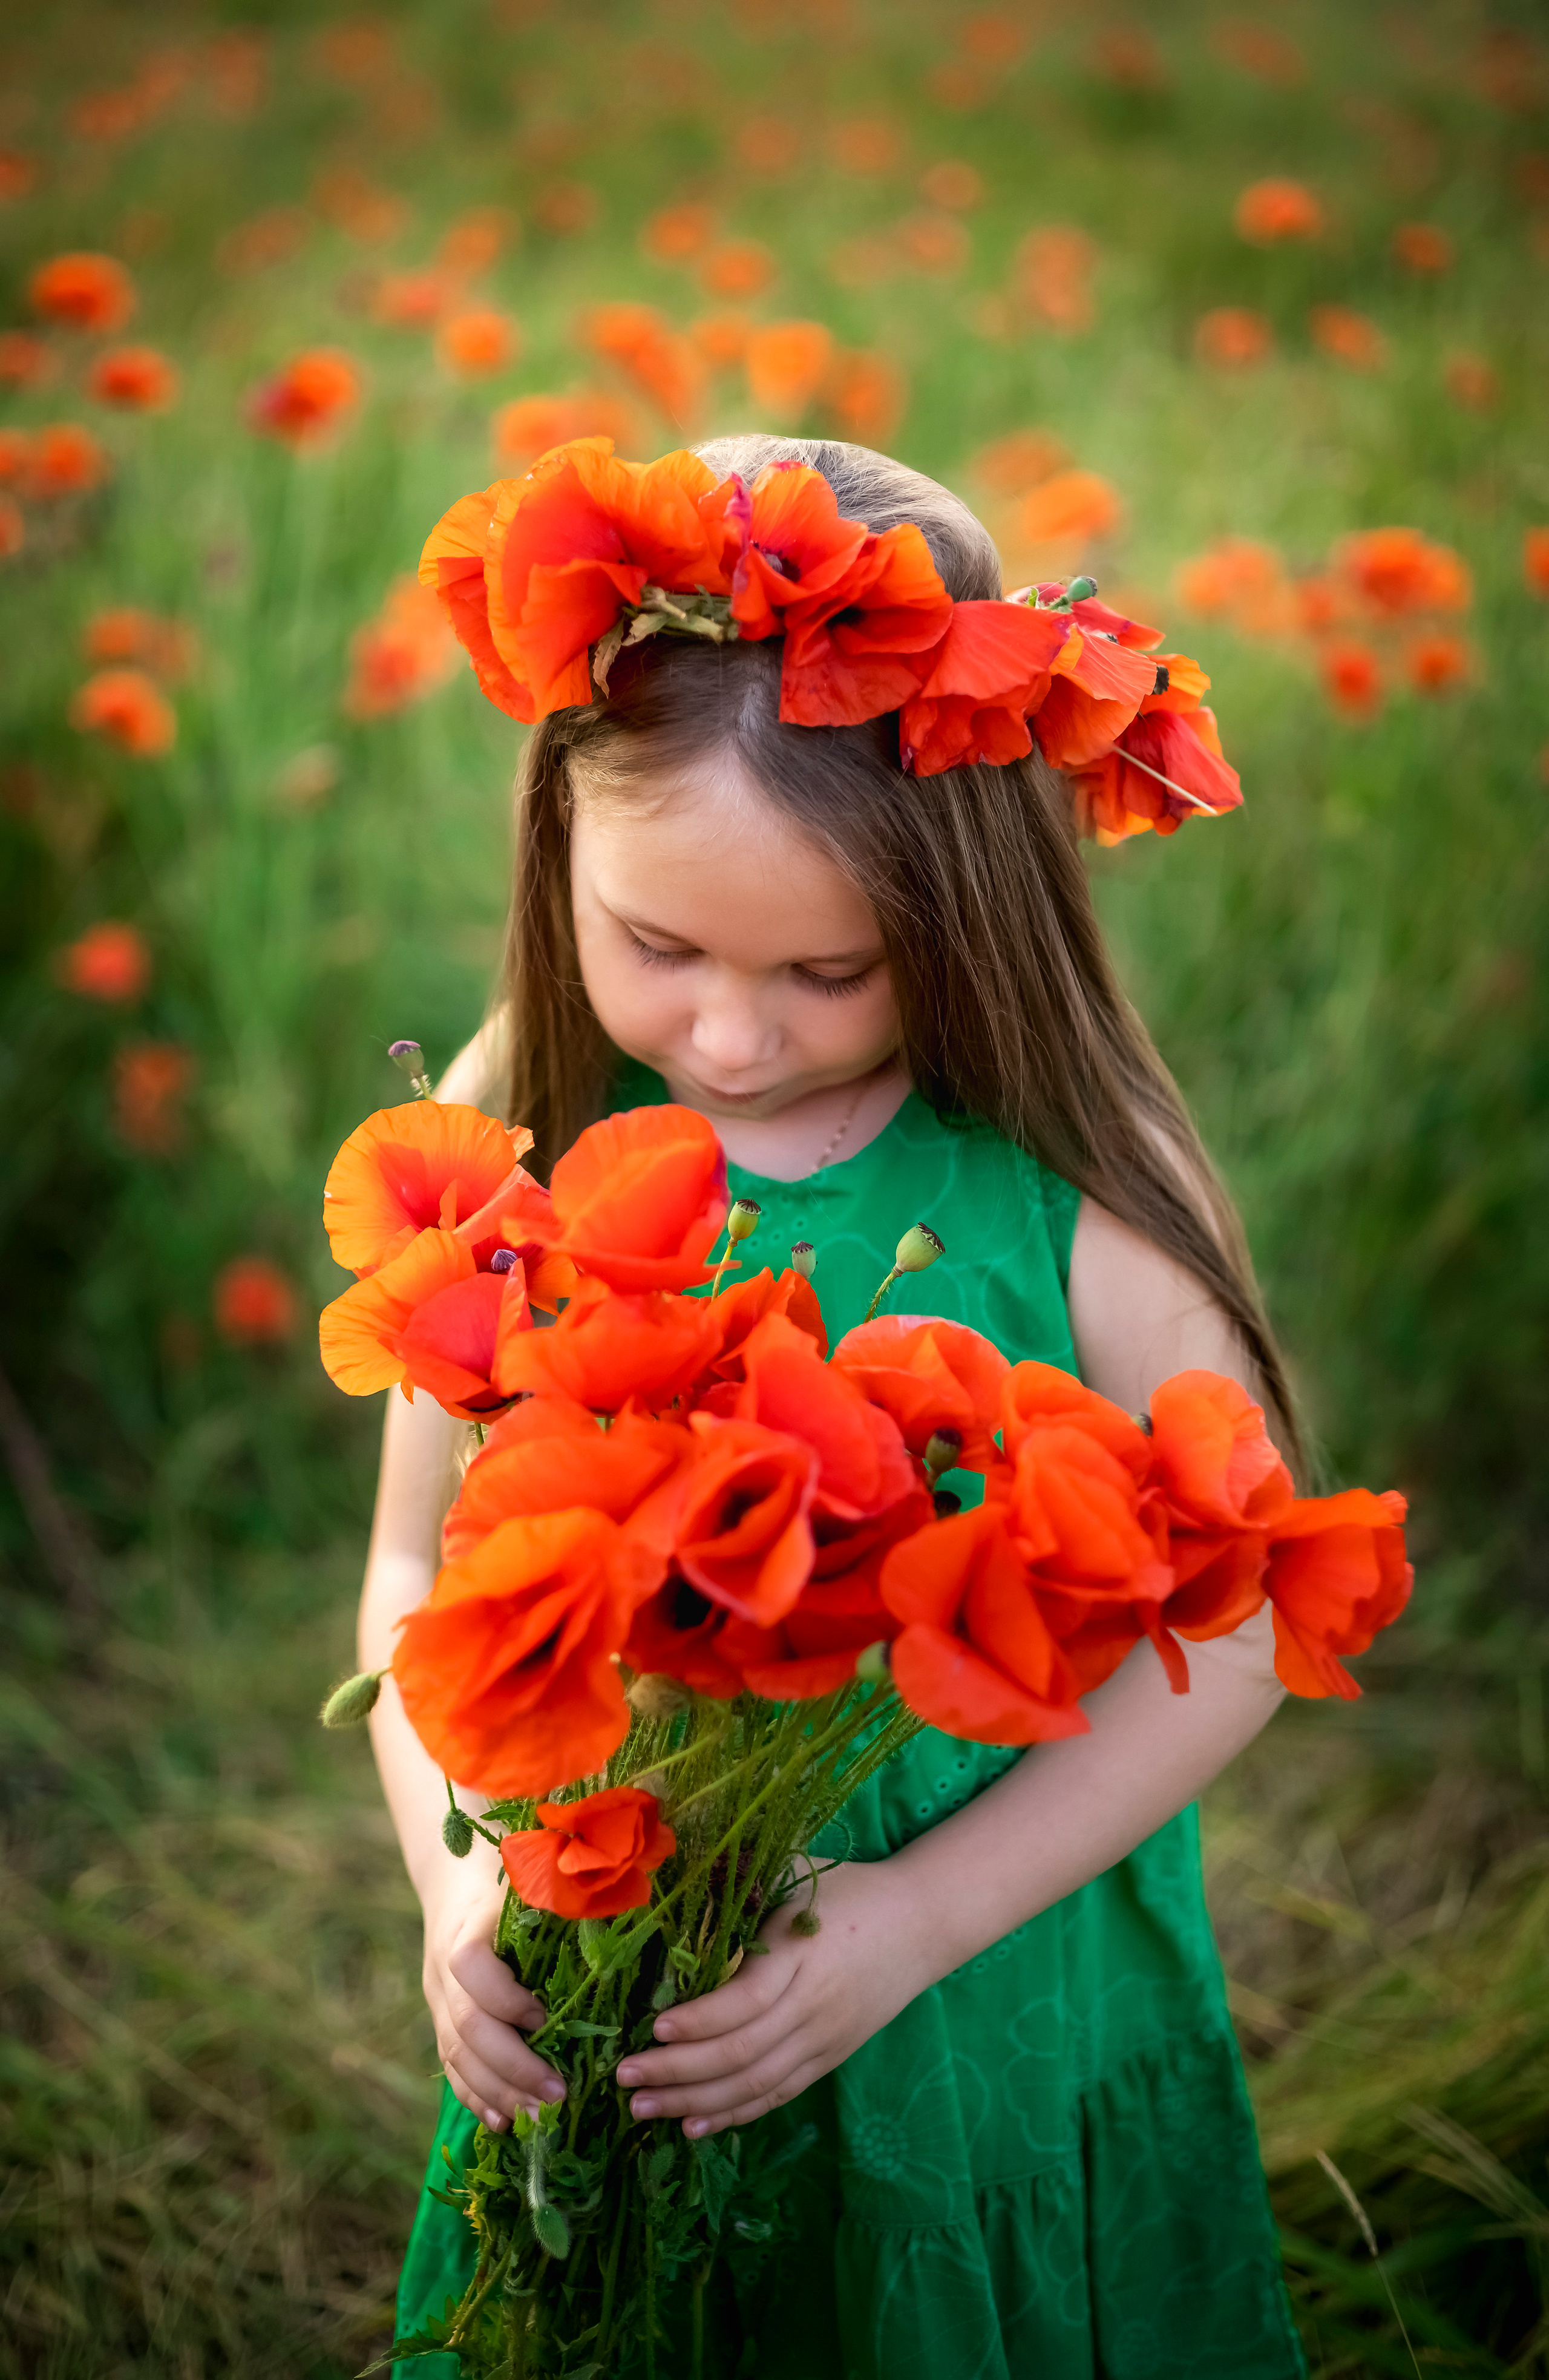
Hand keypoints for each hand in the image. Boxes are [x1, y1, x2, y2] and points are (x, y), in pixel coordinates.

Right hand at [422, 1852, 564, 2132]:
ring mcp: (438, 2003)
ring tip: (541, 2119)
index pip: (470, 1967)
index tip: (545, 2018)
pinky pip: (452, 2069)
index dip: (505, 1998)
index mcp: (467, 1928)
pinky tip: (504, 2123)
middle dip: (512, 2066)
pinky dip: (476, 2099)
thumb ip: (560, 1897)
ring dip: (498, 2093)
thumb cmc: (506, 1879)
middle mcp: (444, 1972)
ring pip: (457, 2057)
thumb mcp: (527, 1878)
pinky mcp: (442, 2026)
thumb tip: (620, 1911)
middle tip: (558, 2093)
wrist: (454, 1882)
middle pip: (466, 2027)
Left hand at [615, 1862, 930, 2138]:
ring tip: (642, 2109)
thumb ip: (742, 1890)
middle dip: (678, 2072)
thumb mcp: (796, 1876)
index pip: (745, 2001)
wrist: (921, 1923)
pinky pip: (777, 2095)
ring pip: (755, 2085)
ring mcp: (824, 2039)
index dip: (698, 2021)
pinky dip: (735, 2114)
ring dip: (696, 2103)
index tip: (653, 2028)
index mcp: (801, 1955)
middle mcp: (814, 2005)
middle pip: (741, 2053)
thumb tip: (669, 1896)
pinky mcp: (830, 2058)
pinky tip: (693, 2124)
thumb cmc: (848, 1890)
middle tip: (625, 2079)